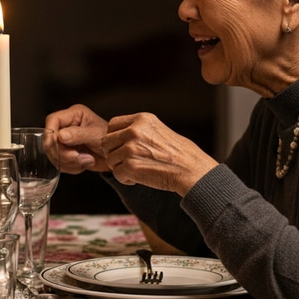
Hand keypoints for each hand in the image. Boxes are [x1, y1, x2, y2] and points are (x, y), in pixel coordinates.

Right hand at [45, 104, 110, 172]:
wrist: (118, 156)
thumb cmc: (112, 140)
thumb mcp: (97, 135)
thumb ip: (78, 134)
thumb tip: (60, 135)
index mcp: (74, 115)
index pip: (53, 120)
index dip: (50, 133)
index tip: (53, 144)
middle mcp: (67, 126)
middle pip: (50, 139)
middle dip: (63, 152)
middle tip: (77, 156)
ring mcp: (66, 141)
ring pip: (53, 153)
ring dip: (69, 161)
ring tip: (86, 160)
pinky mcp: (66, 154)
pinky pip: (59, 163)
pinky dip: (71, 167)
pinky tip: (83, 164)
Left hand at [102, 113, 217, 195]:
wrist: (192, 170)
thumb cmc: (179, 153)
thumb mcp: (159, 130)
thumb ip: (138, 129)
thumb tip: (118, 135)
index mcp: (141, 119)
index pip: (112, 125)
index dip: (114, 137)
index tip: (122, 146)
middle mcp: (134, 131)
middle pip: (106, 142)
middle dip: (114, 153)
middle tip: (126, 161)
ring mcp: (131, 149)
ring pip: (110, 159)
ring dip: (119, 167)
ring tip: (135, 170)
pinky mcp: (130, 167)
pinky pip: (116, 174)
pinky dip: (125, 179)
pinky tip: (138, 178)